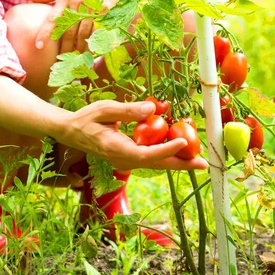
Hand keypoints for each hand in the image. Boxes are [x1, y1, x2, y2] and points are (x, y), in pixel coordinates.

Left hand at [29, 0, 122, 53]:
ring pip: (83, 33)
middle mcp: (77, 2)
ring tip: (77, 56)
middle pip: (68, 30)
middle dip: (64, 47)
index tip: (38, 46)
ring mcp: (92, 6)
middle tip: (61, 59)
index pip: (53, 18)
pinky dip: (94, 41)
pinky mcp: (105, 10)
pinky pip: (98, 30)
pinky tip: (92, 49)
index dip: (45, 33)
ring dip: (79, 47)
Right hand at [53, 100, 209, 170]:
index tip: (183, 141)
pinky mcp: (128, 159)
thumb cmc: (85, 118)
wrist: (71, 133)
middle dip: (181, 164)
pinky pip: (150, 159)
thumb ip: (128, 110)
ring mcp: (125, 162)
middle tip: (203, 164)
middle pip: (156, 165)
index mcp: (115, 148)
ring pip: (155, 164)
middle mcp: (122, 160)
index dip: (166, 150)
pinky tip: (180, 150)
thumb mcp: (104, 109)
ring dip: (177, 162)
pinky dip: (166, 155)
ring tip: (198, 160)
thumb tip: (152, 109)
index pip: (145, 154)